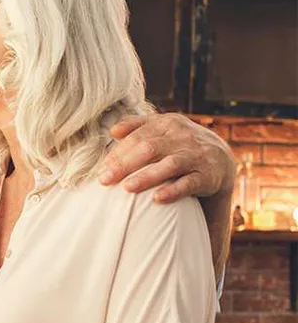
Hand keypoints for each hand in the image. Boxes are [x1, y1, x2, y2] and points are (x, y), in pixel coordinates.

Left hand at [100, 113, 235, 202]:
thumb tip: (113, 131)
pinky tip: (157, 199)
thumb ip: (137, 126)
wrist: (220, 158)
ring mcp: (196, 155)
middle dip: (124, 165)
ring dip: (146, 177)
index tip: (102, 168)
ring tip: (126, 188)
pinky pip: (189, 183)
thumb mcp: (162, 129)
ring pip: (169, 165)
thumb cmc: (180, 144)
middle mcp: (182, 137)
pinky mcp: (208, 175)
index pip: (138, 136)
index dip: (119, 152)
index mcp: (168, 124)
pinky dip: (173, 191)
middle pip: (149, 149)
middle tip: (104, 180)